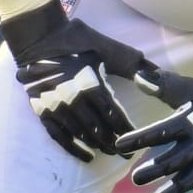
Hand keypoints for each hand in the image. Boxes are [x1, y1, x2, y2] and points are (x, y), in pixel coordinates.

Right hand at [1, 0, 153, 161]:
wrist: (36, 36)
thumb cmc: (74, 39)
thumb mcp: (104, 46)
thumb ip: (129, 62)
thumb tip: (156, 72)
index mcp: (90, 84)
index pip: (112, 115)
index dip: (125, 129)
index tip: (137, 138)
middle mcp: (73, 100)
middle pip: (98, 129)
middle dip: (114, 142)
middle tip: (126, 152)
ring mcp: (56, 106)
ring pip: (80, 135)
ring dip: (97, 146)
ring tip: (110, 152)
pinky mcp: (42, 110)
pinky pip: (59, 135)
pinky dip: (73, 148)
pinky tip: (86, 156)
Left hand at [116, 71, 192, 192]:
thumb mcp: (191, 87)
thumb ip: (163, 85)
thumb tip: (137, 75)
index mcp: (192, 121)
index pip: (162, 131)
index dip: (141, 138)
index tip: (120, 145)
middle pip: (176, 159)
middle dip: (157, 169)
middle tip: (135, 178)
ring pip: (191, 179)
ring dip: (174, 191)